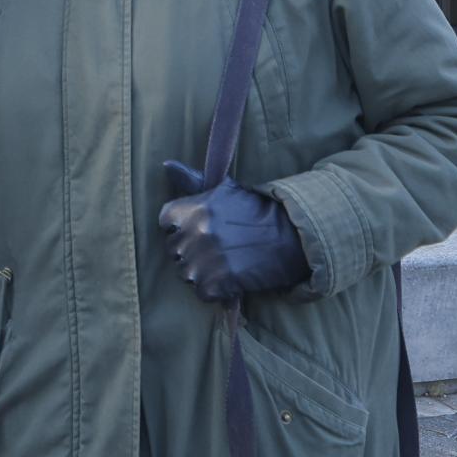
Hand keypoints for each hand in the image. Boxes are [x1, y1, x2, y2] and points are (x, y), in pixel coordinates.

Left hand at [158, 162, 310, 301]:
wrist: (291, 237)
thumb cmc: (257, 210)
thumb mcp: (225, 189)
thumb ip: (193, 181)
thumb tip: (166, 164)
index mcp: (195, 208)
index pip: (165, 220)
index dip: (178, 226)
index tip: (193, 229)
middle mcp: (196, 233)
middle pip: (173, 249)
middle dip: (189, 250)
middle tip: (212, 248)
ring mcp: (205, 260)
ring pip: (185, 273)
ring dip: (199, 272)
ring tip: (219, 265)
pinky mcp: (217, 284)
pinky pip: (201, 292)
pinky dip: (213, 290)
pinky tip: (227, 279)